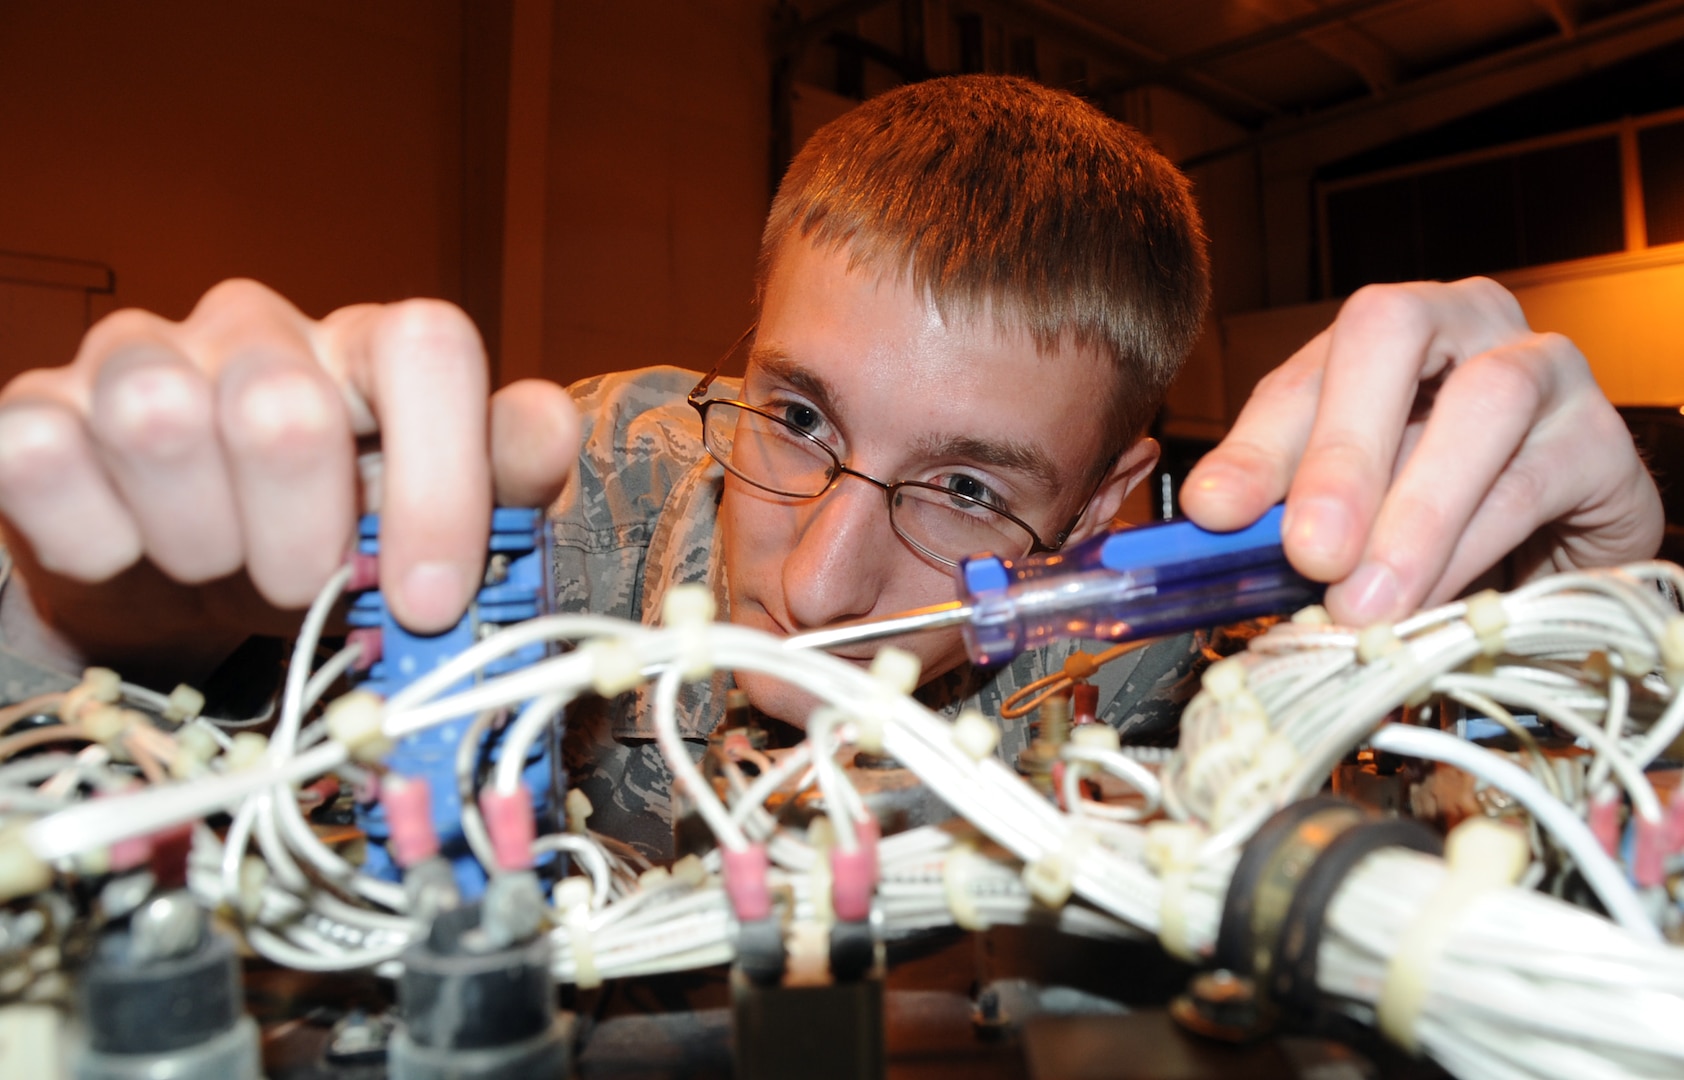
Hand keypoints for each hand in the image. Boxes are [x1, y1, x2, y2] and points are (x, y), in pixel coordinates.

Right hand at [0, 279, 578, 680]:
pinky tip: (128, 552)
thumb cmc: (323, 548)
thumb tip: (546, 426)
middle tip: (302, 587)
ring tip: (218, 563)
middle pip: (283, 408)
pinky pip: (44, 457)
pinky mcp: (37, 406)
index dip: (437, 482)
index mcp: (369, 349)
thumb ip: (499, 483)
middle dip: (300, 543)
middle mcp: (257, 326)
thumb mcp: (423, 536)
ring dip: (201, 541)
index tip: (427, 600)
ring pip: (160, 420)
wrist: (184, 585)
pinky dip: (97, 542)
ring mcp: (138, 354)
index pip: (427, 346)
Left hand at [1181, 277, 1662, 625]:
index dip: (1254, 442)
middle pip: (1390, 332)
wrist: (1561, 547)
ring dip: (1415, 513)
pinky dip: (1473, 548)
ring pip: (1482, 403)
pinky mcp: (1601, 437)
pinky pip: (1535, 480)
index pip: (1303, 371)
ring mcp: (1544, 366)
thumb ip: (1284, 513)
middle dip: (1339, 449)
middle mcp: (1461, 321)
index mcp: (1379, 335)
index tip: (1213, 513)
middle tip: (1308, 551)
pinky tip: (1431, 602)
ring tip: (1365, 600)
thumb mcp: (1348, 511)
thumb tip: (1213, 534)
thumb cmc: (1435, 515)